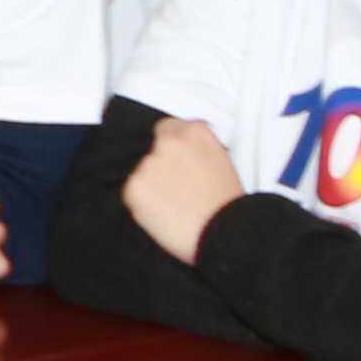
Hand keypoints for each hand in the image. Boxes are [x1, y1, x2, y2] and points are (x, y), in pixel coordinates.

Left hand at [119, 115, 245, 260]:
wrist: (225, 232)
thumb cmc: (227, 205)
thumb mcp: (221, 163)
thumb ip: (197, 150)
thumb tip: (184, 155)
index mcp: (195, 132)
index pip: (170, 128)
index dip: (172, 150)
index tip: (175, 163)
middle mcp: (169, 141)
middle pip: (153, 149)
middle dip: (160, 167)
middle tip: (176, 190)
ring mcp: (149, 163)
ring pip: (142, 172)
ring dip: (151, 185)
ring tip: (174, 206)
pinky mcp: (134, 186)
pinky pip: (133, 193)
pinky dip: (143, 204)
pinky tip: (164, 214)